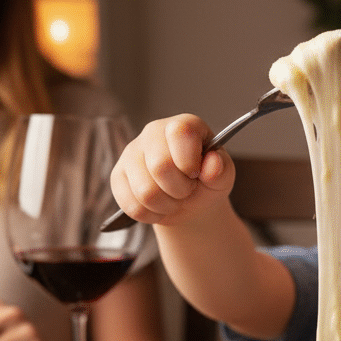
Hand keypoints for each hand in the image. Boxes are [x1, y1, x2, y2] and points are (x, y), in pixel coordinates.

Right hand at [109, 114, 235, 225]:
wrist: (189, 201)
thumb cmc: (207, 182)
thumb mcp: (222, 177)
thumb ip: (221, 170)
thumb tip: (213, 163)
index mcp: (183, 125)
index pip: (180, 133)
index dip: (189, 161)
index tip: (196, 174)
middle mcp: (153, 132)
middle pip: (160, 167)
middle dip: (180, 189)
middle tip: (187, 190)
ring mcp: (131, 153)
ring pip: (145, 191)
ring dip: (166, 205)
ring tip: (174, 199)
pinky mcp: (118, 176)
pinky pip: (131, 205)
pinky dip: (151, 215)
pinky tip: (159, 206)